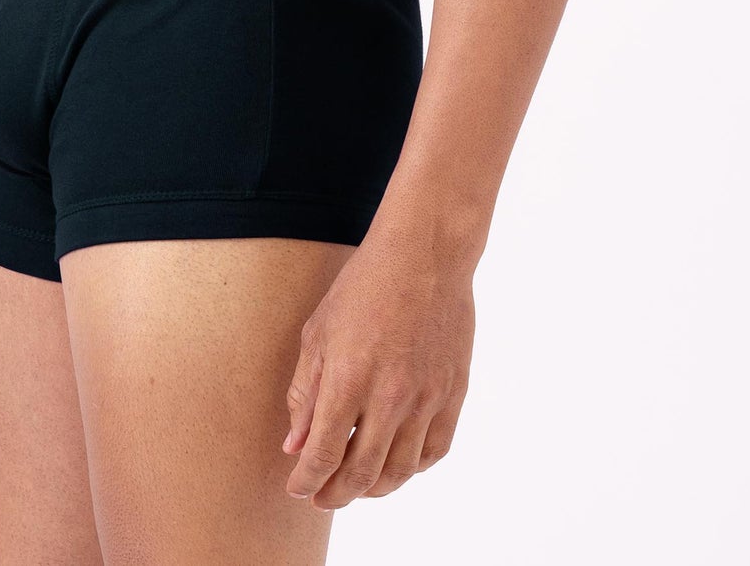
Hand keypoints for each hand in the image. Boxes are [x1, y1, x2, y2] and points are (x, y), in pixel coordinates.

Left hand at [280, 223, 474, 505]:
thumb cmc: (363, 286)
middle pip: (361, 474)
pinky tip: (396, 461)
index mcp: (348, 379)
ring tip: (356, 484)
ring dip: (373, 488)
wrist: (424, 254)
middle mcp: (390, 396)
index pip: (324, 455)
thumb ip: (305, 393)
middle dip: (335, 495)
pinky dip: (413, 467)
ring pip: (400, 471)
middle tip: (321, 497)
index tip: (296, 487)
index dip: (306, 480)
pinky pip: (434, 451)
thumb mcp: (319, 332)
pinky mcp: (453, 393)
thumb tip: (296, 446)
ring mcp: (426, 397)